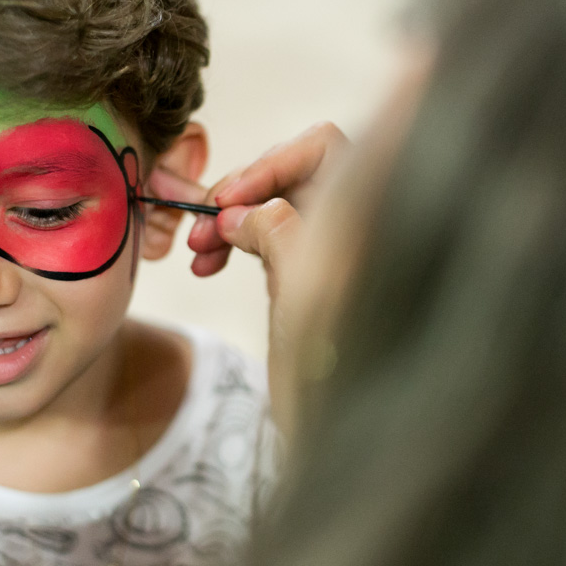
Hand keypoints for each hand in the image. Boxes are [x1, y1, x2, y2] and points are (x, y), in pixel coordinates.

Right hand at [149, 122, 350, 435]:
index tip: (230, 199)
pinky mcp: (311, 273)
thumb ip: (272, 226)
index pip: (324, 146)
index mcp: (369, 215)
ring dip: (232, 221)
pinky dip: (239, 244)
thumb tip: (237, 213)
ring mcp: (334, 248)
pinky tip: (208, 264)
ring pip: (276, 206)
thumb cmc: (334, 354)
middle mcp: (357, 224)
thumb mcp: (300, 277)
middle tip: (202, 226)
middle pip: (294, 173)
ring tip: (197, 252)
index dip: (273, 162)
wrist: (342, 419)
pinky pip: (270, 238)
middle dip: (243, 194)